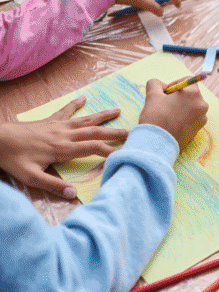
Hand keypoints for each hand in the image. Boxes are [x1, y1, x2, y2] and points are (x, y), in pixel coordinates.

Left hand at [0, 96, 128, 198]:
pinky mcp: (49, 121)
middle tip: (132, 132)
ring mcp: (57, 126)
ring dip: (103, 116)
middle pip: (94, 132)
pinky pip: (65, 111)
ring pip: (85, 120)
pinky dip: (75, 104)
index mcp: (63, 149)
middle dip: (114, 132)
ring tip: (118, 110)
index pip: (93, 149)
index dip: (110, 151)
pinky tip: (84, 98)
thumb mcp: (30, 177)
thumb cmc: (12, 158)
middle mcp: (64, 135)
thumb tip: (73, 193)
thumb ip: (52, 185)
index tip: (126, 154)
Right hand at [139, 79, 207, 148]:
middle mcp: (202, 106)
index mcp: (194, 94)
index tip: (165, 92)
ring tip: (167, 115)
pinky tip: (172, 123)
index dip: (175, 84)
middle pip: (191, 94)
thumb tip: (161, 86)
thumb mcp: (152, 95)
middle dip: (178, 96)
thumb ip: (156, 84)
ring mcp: (202, 119)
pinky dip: (183, 118)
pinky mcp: (198, 130)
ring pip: (191, 107)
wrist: (157, 143)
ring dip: (181, 107)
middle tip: (165, 103)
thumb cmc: (156, 117)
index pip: (188, 81)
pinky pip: (192, 118)